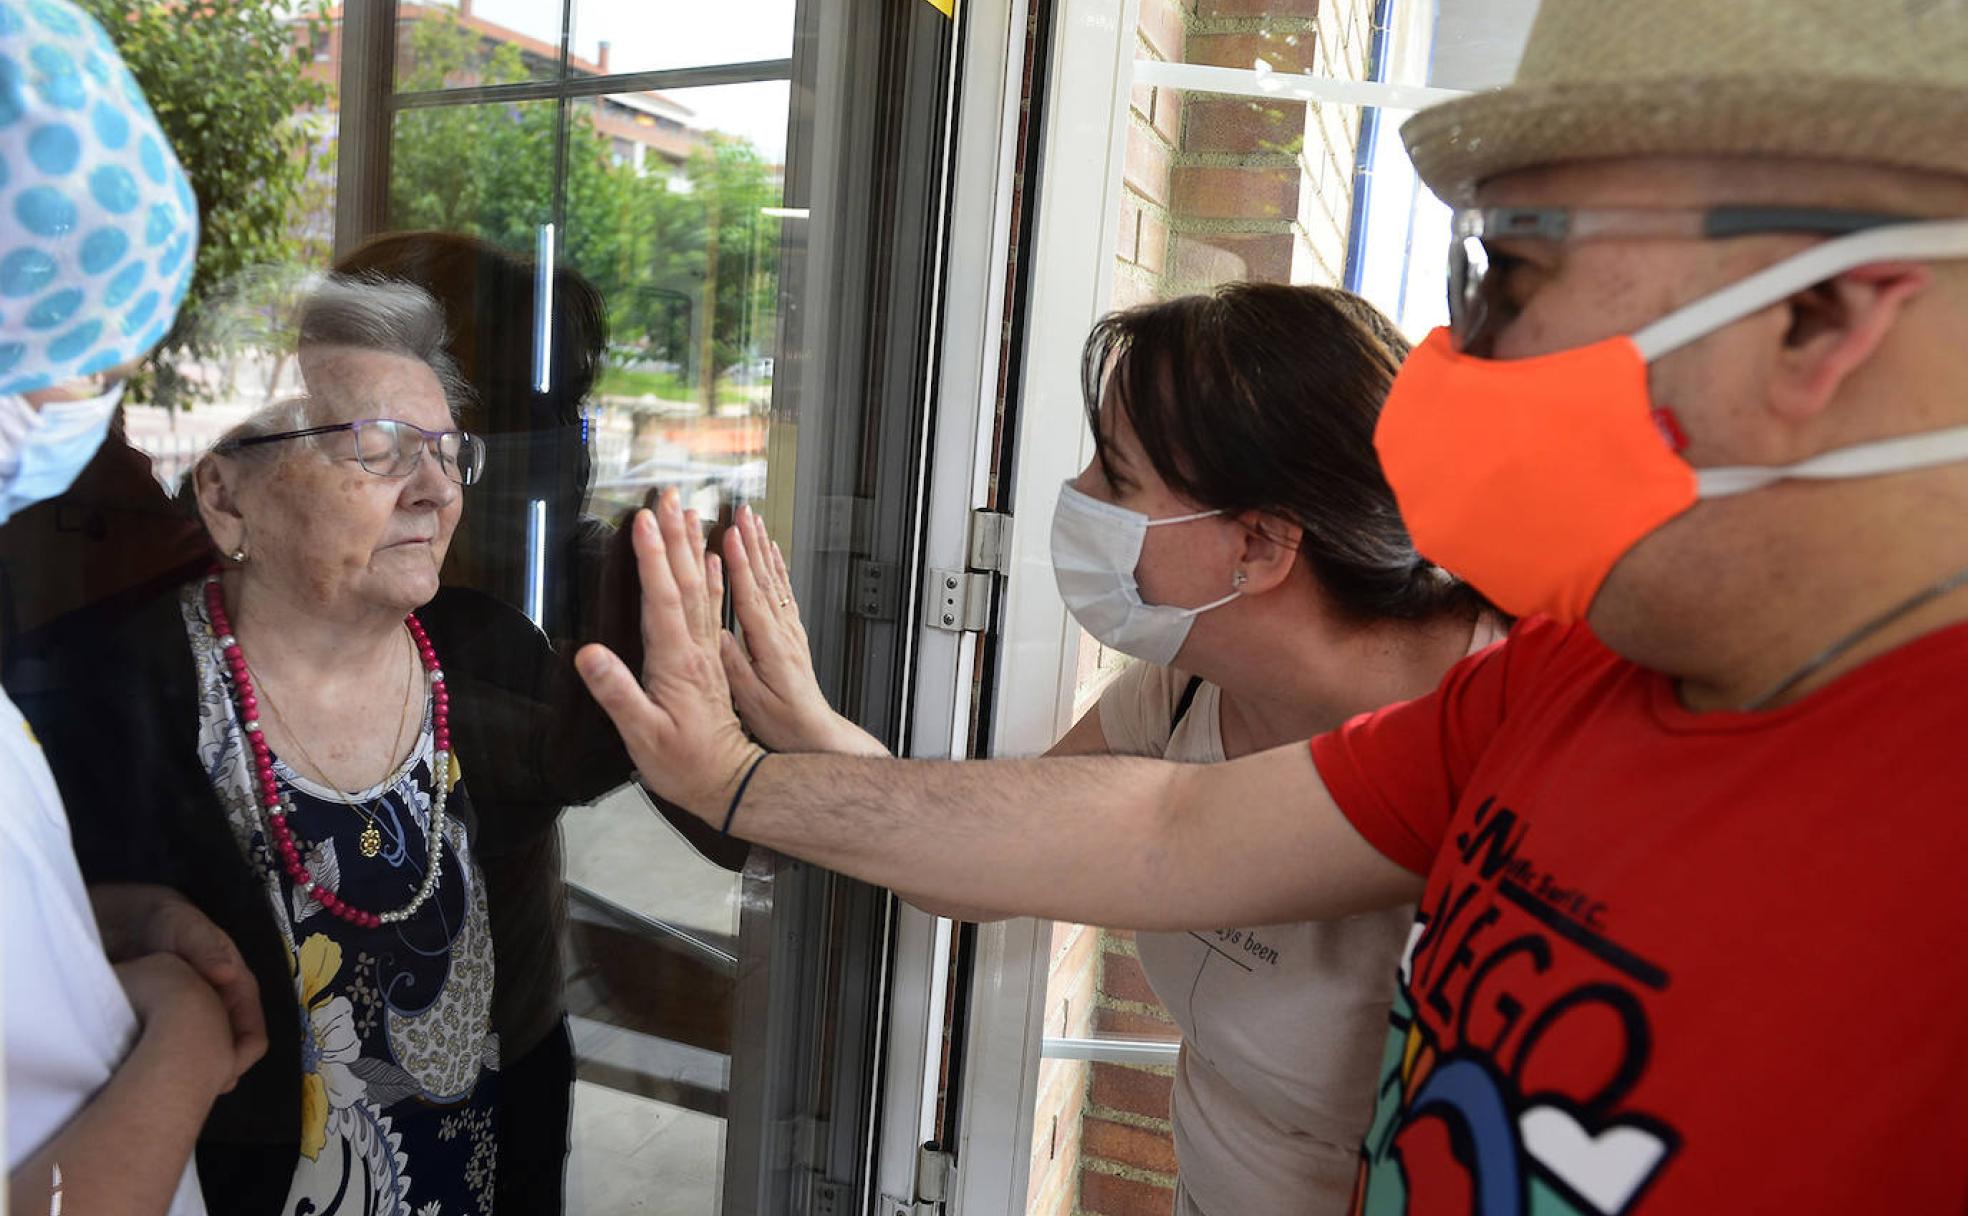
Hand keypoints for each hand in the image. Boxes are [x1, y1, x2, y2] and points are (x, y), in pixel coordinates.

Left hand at [90, 884, 265, 1083]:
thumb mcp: (183, 927)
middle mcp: (219, 1003)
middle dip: (221, 1067)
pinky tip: (155, 1078)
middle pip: (231, 1044)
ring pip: (206, 1051)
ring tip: (181, 1091)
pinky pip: (178, 1050)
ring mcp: (195, 1016)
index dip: (242, 1049)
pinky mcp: (168, 1024)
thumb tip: (228, 974)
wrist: (123, 923)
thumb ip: (205, 947)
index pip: (250, 1023)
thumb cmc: (162, 922)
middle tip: (203, 1090)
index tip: (228, 1071)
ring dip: (198, 1070)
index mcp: (234, 982)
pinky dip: (172, 1065)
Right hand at [576, 489, 764, 817]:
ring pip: (703, 587)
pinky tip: (713, 557)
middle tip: (667, 495)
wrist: (729, 782)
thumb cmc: (682, 764)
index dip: (652, 558)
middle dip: (674, 536)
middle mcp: (696, 648)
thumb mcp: (641, 736)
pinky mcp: (712, 659)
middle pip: (686, 581)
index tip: (644, 521)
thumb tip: (589, 655)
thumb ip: (617, 694)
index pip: (663, 599)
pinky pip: (715, 607)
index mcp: (677, 662)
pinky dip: (714, 577)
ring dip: (694, 547)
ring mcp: (707, 651)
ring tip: (688, 511)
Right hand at [716, 504, 887, 755]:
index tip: (726, 535)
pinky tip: (771, 552)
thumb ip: (732, 664)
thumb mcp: (750, 701)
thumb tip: (713, 632)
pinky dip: (776, 567)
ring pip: (775, 579)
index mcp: (769, 646)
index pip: (750, 596)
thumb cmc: (782, 723)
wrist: (814, 734)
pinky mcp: (791, 633)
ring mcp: (790, 629)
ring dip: (762, 547)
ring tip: (753, 520)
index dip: (737, 565)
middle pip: (764, 578)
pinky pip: (783, 590)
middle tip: (739, 512)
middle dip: (749, 542)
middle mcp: (783, 631)